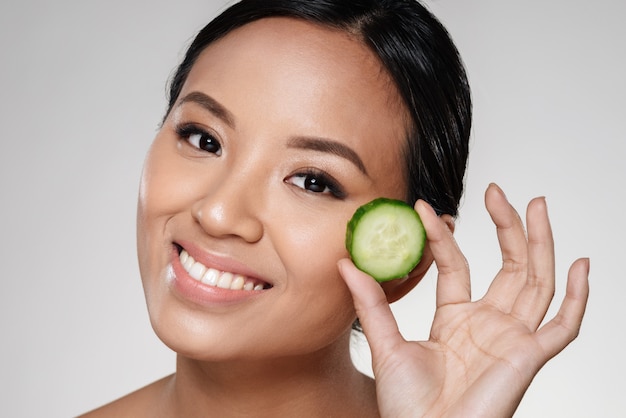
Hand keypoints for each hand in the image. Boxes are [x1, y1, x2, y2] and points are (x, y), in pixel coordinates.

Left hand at [338, 184, 588, 417]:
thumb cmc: (408, 405)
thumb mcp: (385, 343)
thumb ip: (371, 302)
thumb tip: (346, 261)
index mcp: (455, 318)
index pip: (457, 264)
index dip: (444, 236)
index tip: (425, 207)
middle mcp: (488, 323)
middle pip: (507, 265)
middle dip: (506, 227)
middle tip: (497, 190)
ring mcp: (511, 337)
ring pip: (536, 281)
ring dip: (540, 243)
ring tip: (537, 204)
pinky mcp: (529, 356)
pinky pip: (564, 325)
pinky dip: (578, 297)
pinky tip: (581, 263)